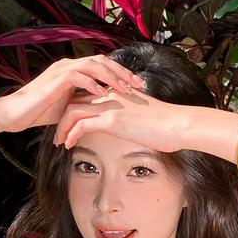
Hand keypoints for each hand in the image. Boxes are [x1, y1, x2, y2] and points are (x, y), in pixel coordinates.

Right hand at [0, 54, 145, 135]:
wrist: (15, 114)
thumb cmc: (40, 112)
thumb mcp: (70, 107)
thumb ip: (86, 103)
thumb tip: (106, 110)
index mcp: (74, 70)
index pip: (103, 65)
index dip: (122, 74)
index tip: (138, 85)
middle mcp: (69, 65)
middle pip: (103, 61)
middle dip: (123, 72)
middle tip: (139, 84)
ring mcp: (61, 70)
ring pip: (93, 65)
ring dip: (111, 76)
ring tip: (125, 89)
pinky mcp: (54, 79)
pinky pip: (77, 76)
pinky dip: (92, 84)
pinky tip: (102, 94)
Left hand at [52, 83, 190, 154]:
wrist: (178, 124)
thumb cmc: (167, 123)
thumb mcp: (144, 115)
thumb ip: (131, 115)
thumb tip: (130, 125)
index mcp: (117, 93)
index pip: (87, 95)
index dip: (73, 109)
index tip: (68, 124)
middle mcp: (110, 96)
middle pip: (74, 100)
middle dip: (62, 117)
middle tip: (58, 133)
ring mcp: (110, 106)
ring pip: (72, 111)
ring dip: (62, 127)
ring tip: (59, 141)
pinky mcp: (112, 120)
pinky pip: (82, 124)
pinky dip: (71, 134)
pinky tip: (69, 145)